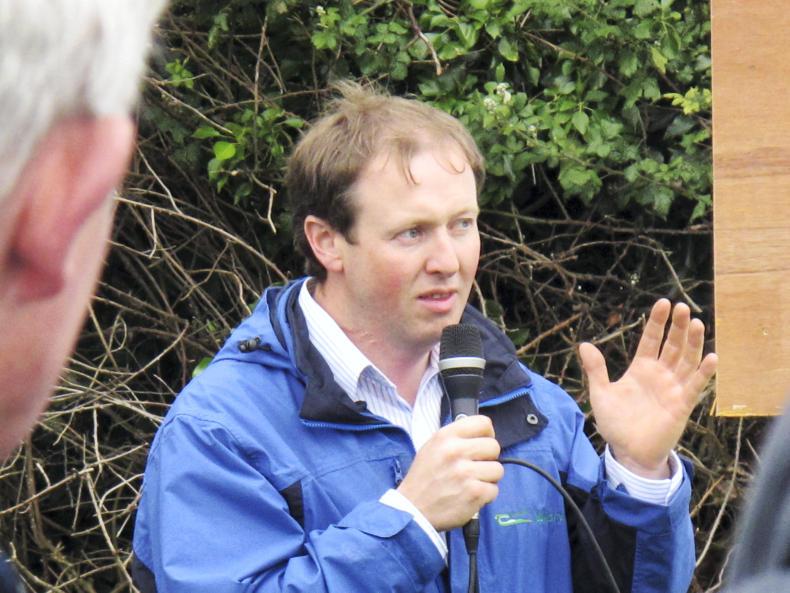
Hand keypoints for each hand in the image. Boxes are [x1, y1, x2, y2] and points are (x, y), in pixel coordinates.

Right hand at [397, 415, 502, 530]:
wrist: (412, 510)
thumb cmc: (423, 479)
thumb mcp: (432, 447)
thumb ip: (455, 438)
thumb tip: (481, 435)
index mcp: (445, 437)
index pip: (483, 423)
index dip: (487, 434)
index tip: (483, 443)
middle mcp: (456, 451)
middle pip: (494, 446)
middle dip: (488, 458)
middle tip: (475, 467)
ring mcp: (465, 473)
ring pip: (498, 469)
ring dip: (488, 478)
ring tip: (471, 483)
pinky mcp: (474, 493)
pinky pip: (494, 489)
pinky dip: (485, 495)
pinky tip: (470, 495)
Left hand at [579, 299, 717, 477]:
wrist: (628, 452)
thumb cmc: (615, 423)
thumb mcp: (601, 394)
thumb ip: (596, 370)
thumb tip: (584, 345)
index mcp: (640, 369)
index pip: (651, 340)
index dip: (657, 322)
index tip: (663, 303)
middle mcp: (659, 375)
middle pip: (672, 345)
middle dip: (677, 327)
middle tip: (682, 307)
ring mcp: (672, 388)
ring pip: (686, 360)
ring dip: (692, 343)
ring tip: (696, 323)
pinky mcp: (682, 404)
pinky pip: (696, 386)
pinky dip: (704, 372)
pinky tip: (711, 357)